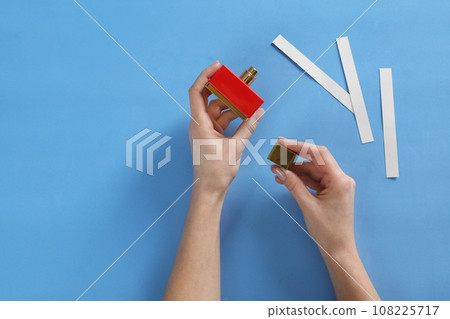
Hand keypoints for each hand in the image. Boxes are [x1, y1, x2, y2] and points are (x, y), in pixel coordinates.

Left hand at [188, 61, 264, 193]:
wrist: (210, 190)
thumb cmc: (216, 171)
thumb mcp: (236, 147)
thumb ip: (248, 127)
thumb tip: (259, 112)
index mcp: (199, 124)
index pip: (196, 92)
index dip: (205, 76)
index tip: (218, 67)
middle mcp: (199, 124)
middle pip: (209, 99)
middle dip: (224, 89)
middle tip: (239, 82)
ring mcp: (205, 131)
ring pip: (217, 110)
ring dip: (231, 105)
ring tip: (247, 99)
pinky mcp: (211, 137)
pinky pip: (222, 121)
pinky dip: (233, 117)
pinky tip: (246, 114)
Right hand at [270, 137, 356, 257]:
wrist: (338, 250)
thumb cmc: (328, 231)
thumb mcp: (307, 206)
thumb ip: (293, 185)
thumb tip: (279, 169)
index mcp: (340, 180)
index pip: (318, 155)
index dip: (298, 146)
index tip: (282, 143)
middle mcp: (341, 179)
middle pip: (315, 160)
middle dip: (295, 156)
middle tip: (276, 152)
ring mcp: (337, 185)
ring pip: (313, 169)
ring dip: (295, 168)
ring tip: (276, 168)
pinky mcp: (331, 191)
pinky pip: (314, 179)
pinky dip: (300, 178)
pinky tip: (286, 177)